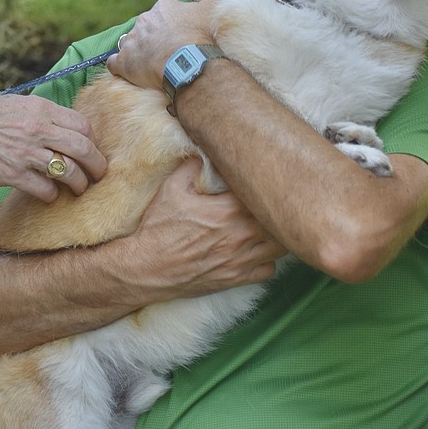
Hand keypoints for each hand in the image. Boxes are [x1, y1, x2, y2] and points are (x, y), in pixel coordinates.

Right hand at [0, 92, 107, 200]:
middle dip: (96, 165)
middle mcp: (39, 129)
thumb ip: (42, 117)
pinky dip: (51, 195)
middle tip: (98, 174)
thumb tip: (62, 131)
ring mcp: (26, 152)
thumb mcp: (18, 104)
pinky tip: (49, 196)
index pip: (83, 125)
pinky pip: (45, 189)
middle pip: (84, 148)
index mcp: (41, 109)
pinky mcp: (12, 174)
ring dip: (79, 184)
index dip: (92, 141)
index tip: (91, 150)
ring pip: (69, 171)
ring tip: (78, 189)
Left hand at [107, 0, 217, 89]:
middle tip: (167, 52)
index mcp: (162, 8)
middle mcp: (144, 20)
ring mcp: (131, 41)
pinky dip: (120, 67)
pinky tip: (127, 73)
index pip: (162, 14)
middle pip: (146, 28)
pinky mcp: (123, 62)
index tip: (178, 38)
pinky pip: (114, 63)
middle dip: (153, 38)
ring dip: (136, 52)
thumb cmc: (200, 36)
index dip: (170, 27)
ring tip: (149, 64)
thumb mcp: (211, 10)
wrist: (187, 62)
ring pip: (129, 44)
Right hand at [131, 158, 283, 295]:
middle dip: (273, 208)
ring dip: (275, 233)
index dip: (260, 184)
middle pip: (277, 220)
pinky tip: (257, 249)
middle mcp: (240, 235)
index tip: (254, 179)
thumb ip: (193, 166)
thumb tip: (205, 150)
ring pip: (279, 246)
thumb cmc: (159, 228)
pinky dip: (268, 260)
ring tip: (265, 224)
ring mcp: (241, 259)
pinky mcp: (237, 278)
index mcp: (227, 210)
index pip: (260, 192)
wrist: (148, 268)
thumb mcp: (171, 188)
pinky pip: (269, 269)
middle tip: (266, 200)